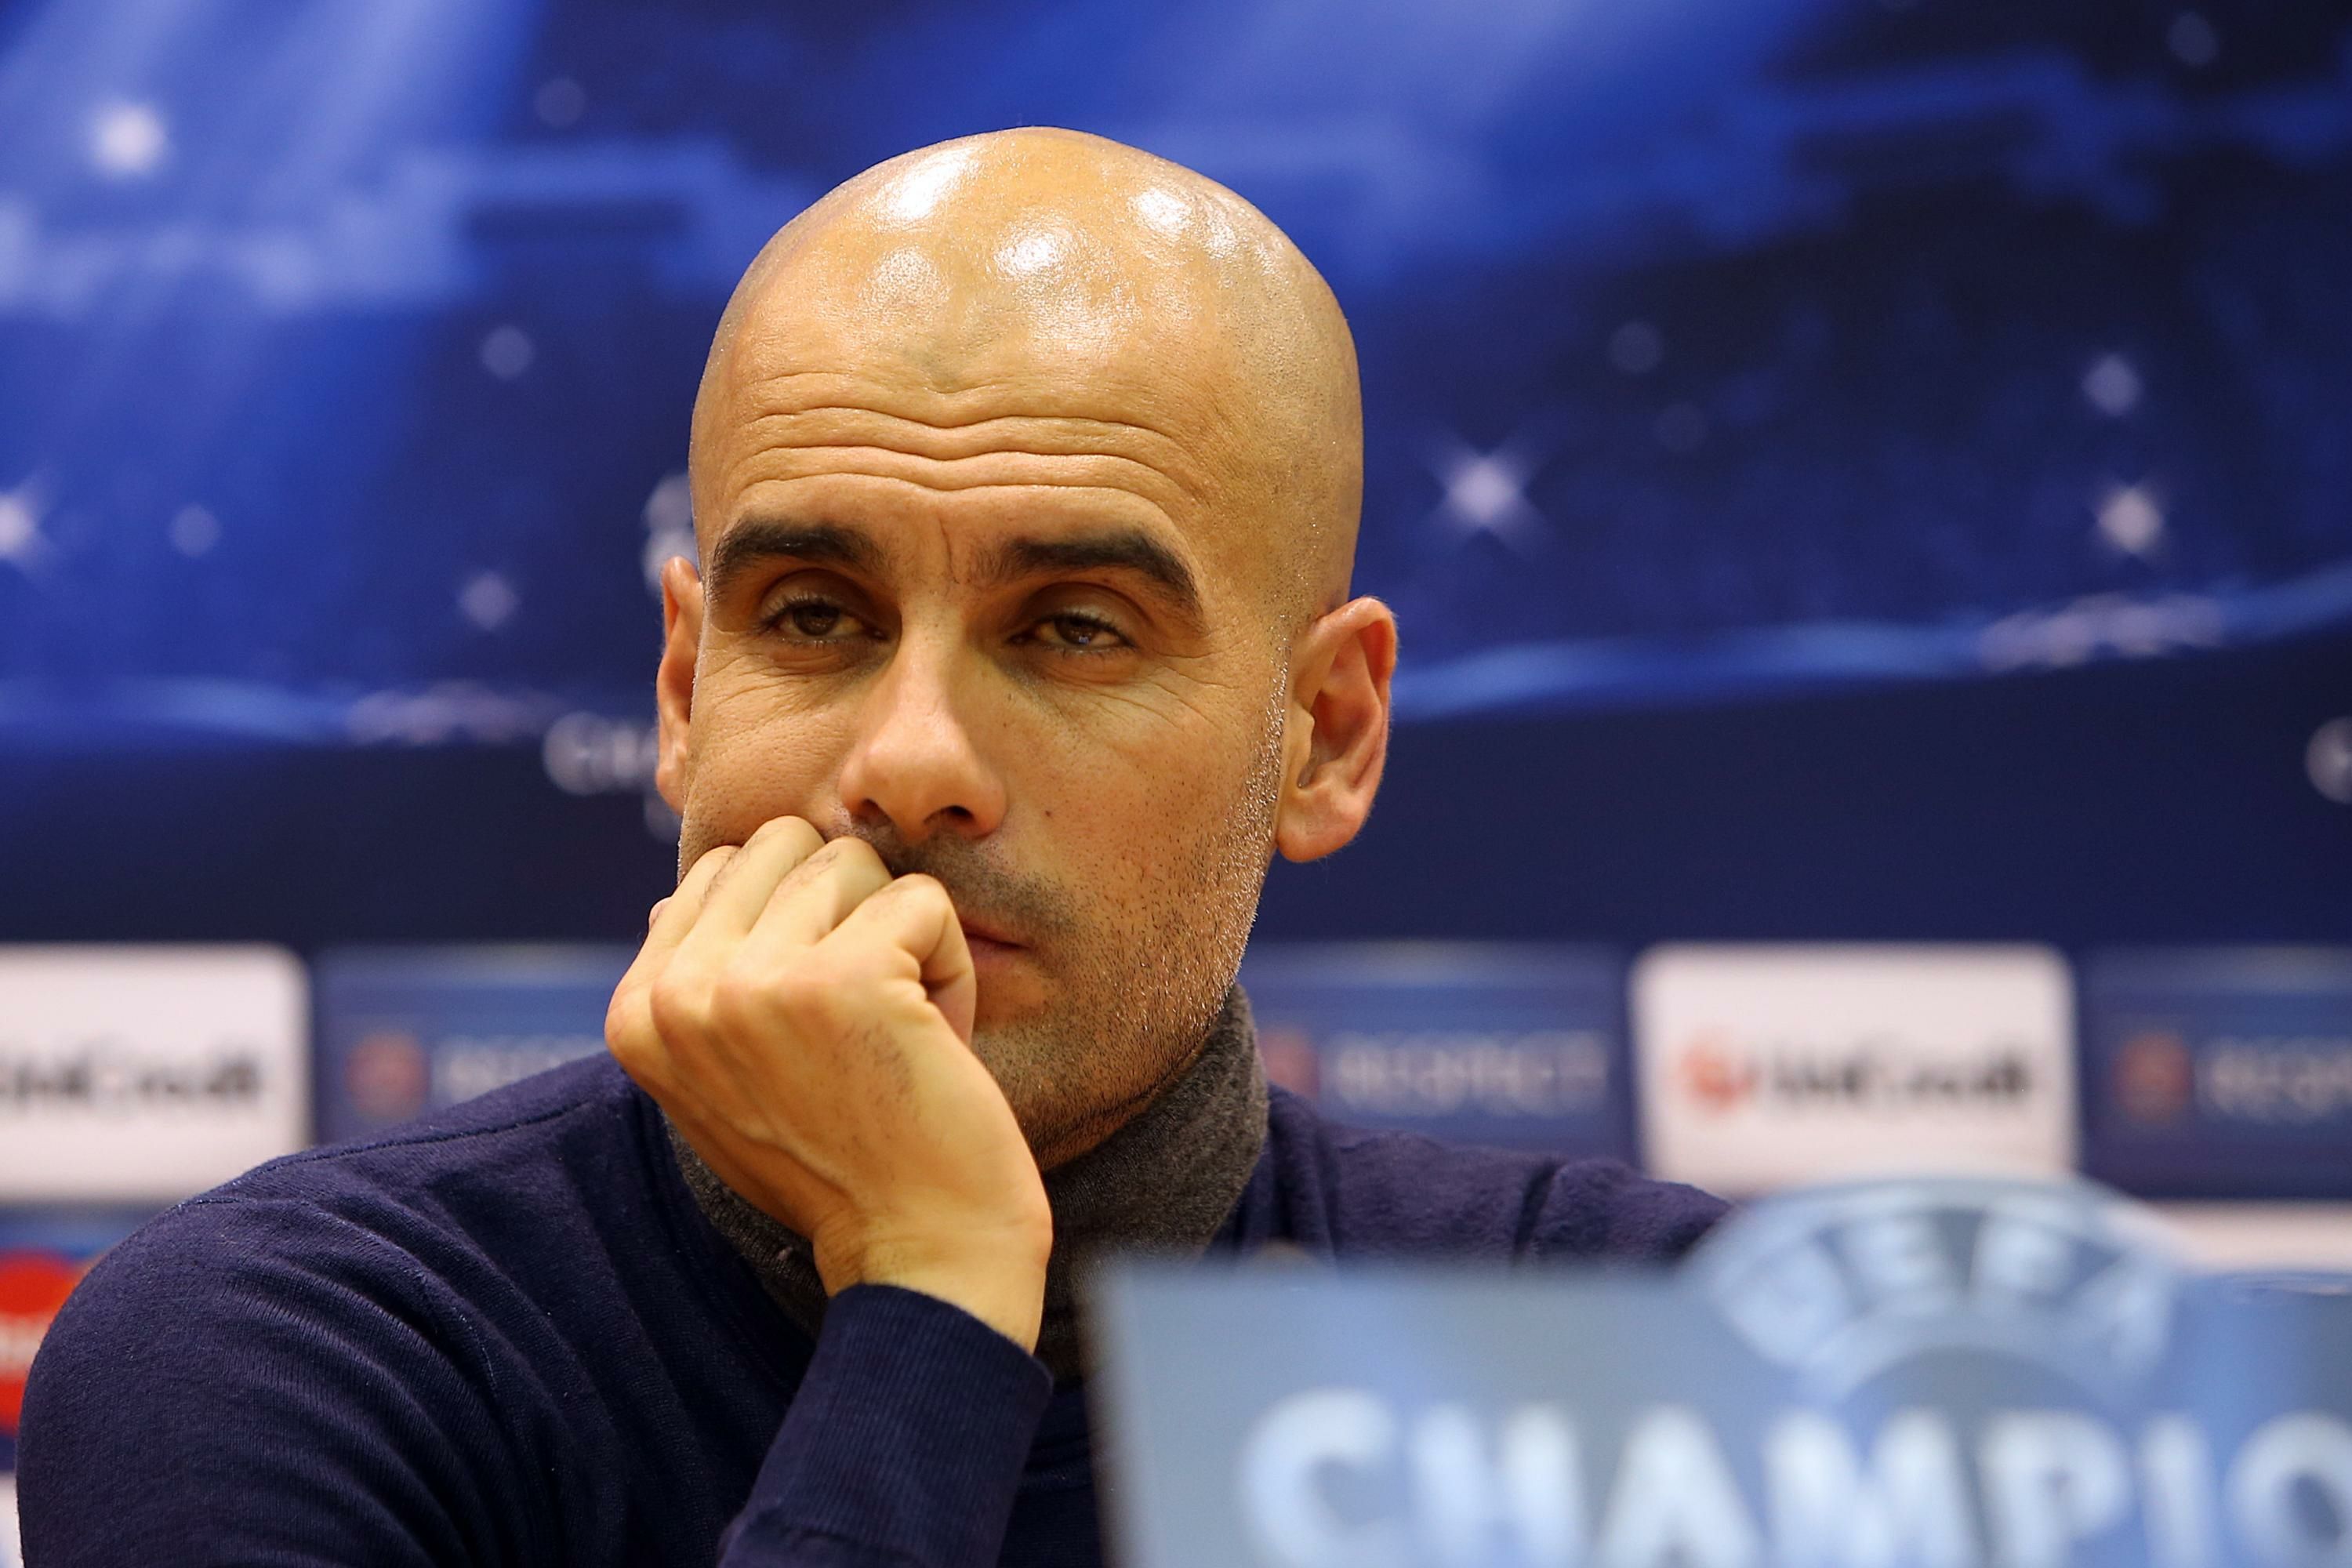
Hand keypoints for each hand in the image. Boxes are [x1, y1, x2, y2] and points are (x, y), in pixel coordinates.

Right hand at [606, 817, 1051, 1350]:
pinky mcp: (841, 980)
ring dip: (900, 941)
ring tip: (896, 1034)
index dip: (798, 927)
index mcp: (637, 1011)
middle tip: (864, 1020)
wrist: (920, 1254)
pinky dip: (952, 966)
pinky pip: (922, 899)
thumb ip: (698, 983)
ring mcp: (751, 985)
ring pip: (855, 862)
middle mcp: (676, 994)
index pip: (725, 867)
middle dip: (847, 913)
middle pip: (787, 844)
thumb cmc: (842, 1158)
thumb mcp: (729, 1075)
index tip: (814, 1026)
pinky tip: (934, 1042)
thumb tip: (676, 895)